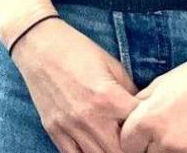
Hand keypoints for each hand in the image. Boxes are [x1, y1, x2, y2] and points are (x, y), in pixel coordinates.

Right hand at [12, 19, 140, 152]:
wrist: (38, 45)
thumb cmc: (78, 51)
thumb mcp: (113, 66)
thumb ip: (131, 93)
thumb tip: (145, 113)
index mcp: (109, 98)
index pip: (139, 129)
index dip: (147, 130)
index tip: (148, 128)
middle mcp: (90, 117)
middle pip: (120, 151)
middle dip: (131, 147)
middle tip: (134, 140)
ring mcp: (69, 126)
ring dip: (111, 151)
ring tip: (115, 143)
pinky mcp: (53, 130)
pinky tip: (95, 147)